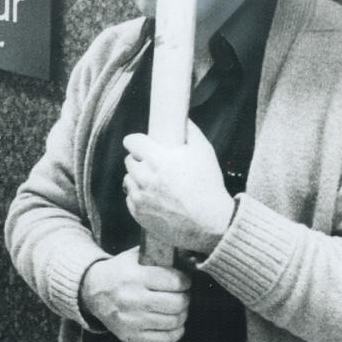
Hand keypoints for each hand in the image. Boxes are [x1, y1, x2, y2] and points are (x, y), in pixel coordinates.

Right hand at [80, 246, 189, 341]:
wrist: (92, 290)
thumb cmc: (118, 272)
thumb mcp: (132, 257)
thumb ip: (156, 255)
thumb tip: (186, 259)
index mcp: (134, 276)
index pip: (174, 282)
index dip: (185, 281)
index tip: (184, 281)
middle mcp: (132, 299)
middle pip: (177, 303)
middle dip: (185, 297)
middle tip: (183, 294)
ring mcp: (131, 320)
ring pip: (174, 321)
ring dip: (182, 314)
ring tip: (178, 307)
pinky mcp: (131, 335)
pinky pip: (165, 339)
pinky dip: (176, 331)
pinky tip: (173, 322)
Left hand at [123, 120, 233, 253]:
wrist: (213, 224)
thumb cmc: (208, 186)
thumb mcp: (204, 152)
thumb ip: (190, 130)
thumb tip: (181, 117)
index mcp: (158, 161)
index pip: (131, 141)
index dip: (137, 140)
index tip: (142, 143)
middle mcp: (145, 179)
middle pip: (129, 161)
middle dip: (140, 160)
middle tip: (155, 165)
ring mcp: (140, 198)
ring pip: (128, 180)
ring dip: (138, 179)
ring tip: (157, 183)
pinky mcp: (139, 214)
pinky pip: (130, 199)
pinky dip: (140, 197)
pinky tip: (156, 199)